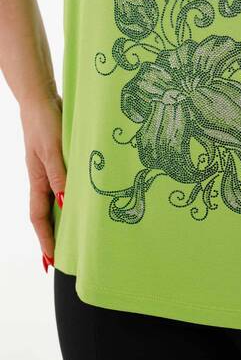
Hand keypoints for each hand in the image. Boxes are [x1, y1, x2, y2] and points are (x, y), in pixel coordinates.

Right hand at [19, 93, 65, 267]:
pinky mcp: (61, 157)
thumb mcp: (52, 151)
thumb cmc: (44, 123)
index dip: (45, 239)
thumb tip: (65, 205)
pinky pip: (66, 183)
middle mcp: (44, 178)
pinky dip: (72, 195)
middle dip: (53, 237)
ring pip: (57, 199)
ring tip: (76, 236)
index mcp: (38, 180)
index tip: (51, 260)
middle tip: (62, 259)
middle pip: (46, 214)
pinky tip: (84, 199)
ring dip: (64, 218)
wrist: (41, 98)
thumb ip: (59, 176)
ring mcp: (51, 168)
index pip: (39, 218)